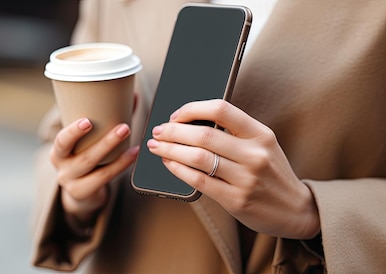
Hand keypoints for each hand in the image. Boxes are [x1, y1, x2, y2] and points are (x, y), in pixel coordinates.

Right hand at [51, 118, 138, 223]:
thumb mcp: (87, 142)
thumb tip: (132, 95)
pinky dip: (120, 164)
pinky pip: (105, 178)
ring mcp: (72, 183)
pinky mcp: (84, 192)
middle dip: (105, 142)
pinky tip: (133, 153)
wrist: (80, 192)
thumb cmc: (85, 158)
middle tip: (124, 127)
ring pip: (96, 168)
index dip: (72, 132)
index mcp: (58, 152)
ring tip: (132, 139)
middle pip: (84, 156)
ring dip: (116, 153)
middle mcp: (62, 168)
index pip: (61, 141)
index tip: (87, 121)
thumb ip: (106, 120)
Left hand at [147, 99, 319, 238]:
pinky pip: (198, 181)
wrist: (296, 210)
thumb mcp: (262, 145)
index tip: (175, 115)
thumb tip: (189, 122)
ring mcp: (246, 179)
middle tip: (158, 131)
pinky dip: (178, 170)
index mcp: (261, 134)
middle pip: (203, 135)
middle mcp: (254, 154)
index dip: (192, 109)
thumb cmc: (270, 173)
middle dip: (173, 131)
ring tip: (157, 146)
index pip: (221, 110)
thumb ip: (234, 133)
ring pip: (197, 158)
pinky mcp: (236, 200)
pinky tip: (168, 163)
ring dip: (170, 149)